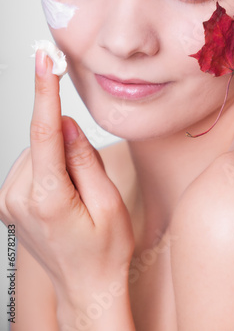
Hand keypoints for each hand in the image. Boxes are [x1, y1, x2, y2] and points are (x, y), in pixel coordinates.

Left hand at [0, 50, 133, 303]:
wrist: (86, 286)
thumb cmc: (104, 251)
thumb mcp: (109, 202)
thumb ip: (84, 158)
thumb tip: (67, 124)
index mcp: (48, 199)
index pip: (44, 133)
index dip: (45, 92)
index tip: (44, 61)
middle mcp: (19, 198)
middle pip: (46, 142)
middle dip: (70, 148)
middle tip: (90, 183)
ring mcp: (10, 201)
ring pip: (38, 151)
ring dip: (60, 161)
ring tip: (78, 195)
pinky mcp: (9, 201)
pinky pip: (32, 164)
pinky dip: (50, 169)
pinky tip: (64, 194)